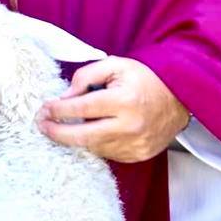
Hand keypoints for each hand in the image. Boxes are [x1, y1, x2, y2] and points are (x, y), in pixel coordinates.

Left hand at [37, 56, 189, 162]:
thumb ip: (86, 76)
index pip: (82, 108)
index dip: (59, 110)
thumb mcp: (115, 65)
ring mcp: (136, 144)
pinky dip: (95, 144)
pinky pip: (108, 153)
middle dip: (57, 132)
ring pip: (94, 147)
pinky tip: (90, 132)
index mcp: (124, 100)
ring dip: (75, 138)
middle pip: (83, 136)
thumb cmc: (144, 77)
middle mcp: (130, 126)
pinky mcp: (139, 155)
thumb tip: (65, 96)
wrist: (179, 96)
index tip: (44, 109)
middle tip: (41, 125)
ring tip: (63, 126)